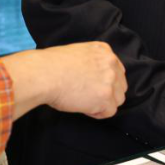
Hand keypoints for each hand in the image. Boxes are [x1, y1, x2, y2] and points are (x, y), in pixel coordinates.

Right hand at [4, 41, 126, 120]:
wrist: (44, 74)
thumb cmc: (51, 65)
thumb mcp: (77, 53)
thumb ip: (91, 63)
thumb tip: (92, 78)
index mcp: (104, 50)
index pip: (117, 70)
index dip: (106, 82)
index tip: (94, 87)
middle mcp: (111, 63)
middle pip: (120, 85)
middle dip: (107, 93)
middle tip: (89, 97)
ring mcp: (110, 80)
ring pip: (118, 99)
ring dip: (104, 104)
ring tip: (85, 103)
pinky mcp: (105, 96)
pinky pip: (110, 111)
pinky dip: (98, 113)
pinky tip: (85, 108)